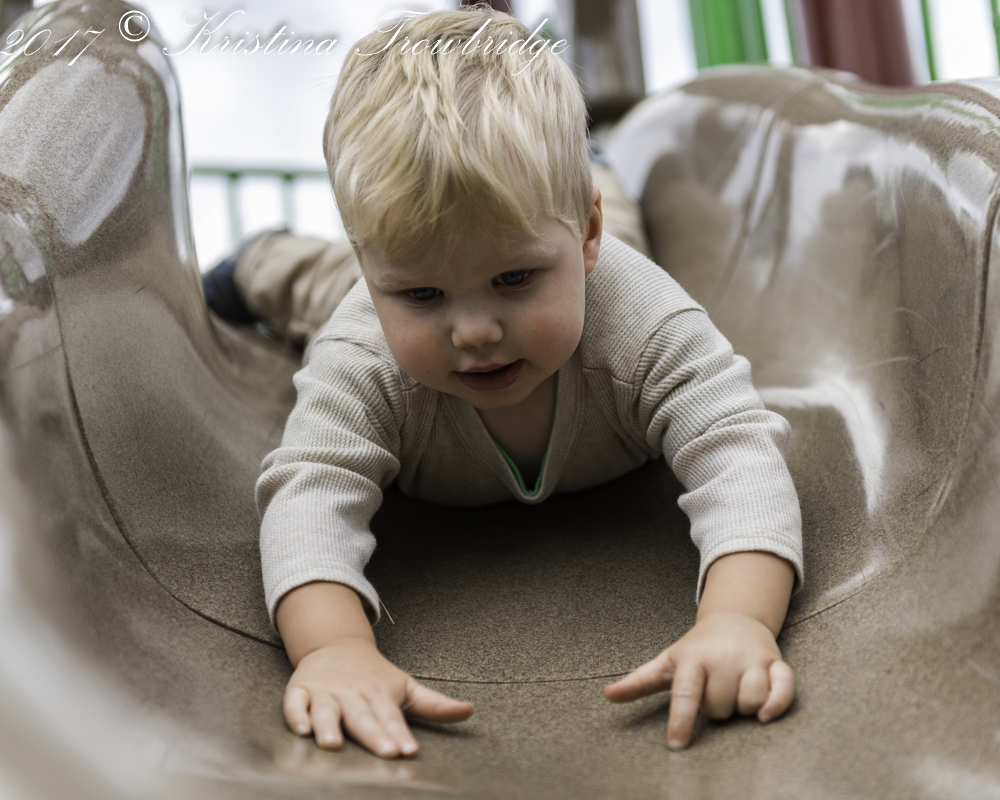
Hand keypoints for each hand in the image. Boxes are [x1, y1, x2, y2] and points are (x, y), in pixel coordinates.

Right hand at [283, 636, 473, 757]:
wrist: (335, 644)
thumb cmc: (374, 676)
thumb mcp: (405, 687)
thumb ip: (434, 704)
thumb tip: (470, 710)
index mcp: (379, 696)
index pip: (391, 717)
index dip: (400, 733)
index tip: (410, 750)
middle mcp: (353, 695)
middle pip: (363, 717)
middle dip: (374, 735)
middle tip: (386, 751)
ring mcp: (326, 693)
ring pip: (327, 711)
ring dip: (329, 726)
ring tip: (332, 744)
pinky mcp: (301, 691)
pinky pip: (295, 704)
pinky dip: (297, 715)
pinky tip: (302, 729)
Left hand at [604, 611, 793, 749]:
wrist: (735, 618)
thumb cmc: (697, 647)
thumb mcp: (667, 661)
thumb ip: (639, 680)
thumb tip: (608, 694)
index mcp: (692, 659)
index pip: (685, 693)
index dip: (681, 719)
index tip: (676, 743)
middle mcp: (722, 657)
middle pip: (719, 708)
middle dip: (715, 708)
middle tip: (713, 689)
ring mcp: (750, 658)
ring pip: (749, 704)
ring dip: (743, 707)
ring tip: (734, 689)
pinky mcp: (776, 662)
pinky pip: (783, 690)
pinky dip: (777, 704)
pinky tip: (766, 712)